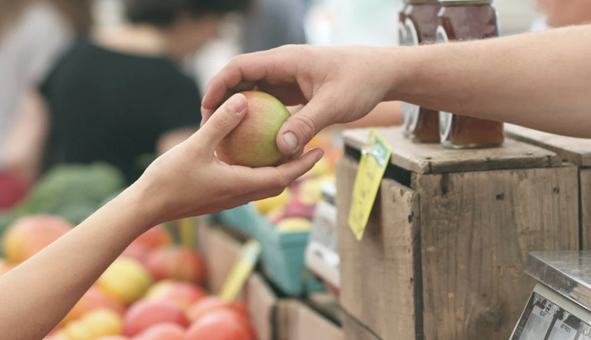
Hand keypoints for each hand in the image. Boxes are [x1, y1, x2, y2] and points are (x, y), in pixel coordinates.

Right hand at [131, 93, 324, 225]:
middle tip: (310, 147)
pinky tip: (248, 153)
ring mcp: (227, 199)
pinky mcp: (216, 197)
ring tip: (285, 149)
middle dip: (295, 167)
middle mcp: (238, 196)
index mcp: (240, 185)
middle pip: (277, 183)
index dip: (303, 165)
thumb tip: (243, 100)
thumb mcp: (196, 146)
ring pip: (261, 185)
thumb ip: (221, 124)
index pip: (282, 177)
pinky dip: (255, 170)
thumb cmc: (169, 179)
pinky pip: (244, 183)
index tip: (320, 151)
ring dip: (276, 170)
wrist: (145, 208)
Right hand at [201, 45, 400, 155]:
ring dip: (240, 112)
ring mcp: (289, 78)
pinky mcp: (297, 91)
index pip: (240, 67)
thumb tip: (281, 149)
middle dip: (223, 102)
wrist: (384, 73)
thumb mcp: (334, 105)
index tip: (206, 109)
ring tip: (226, 138)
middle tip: (209, 129)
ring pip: (255, 93)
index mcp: (285, 60)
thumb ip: (307, 124)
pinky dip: (260, 119)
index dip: (218, 86)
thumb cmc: (361, 82)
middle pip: (241, 80)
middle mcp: (283, 66)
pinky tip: (256, 143)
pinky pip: (271, 104)